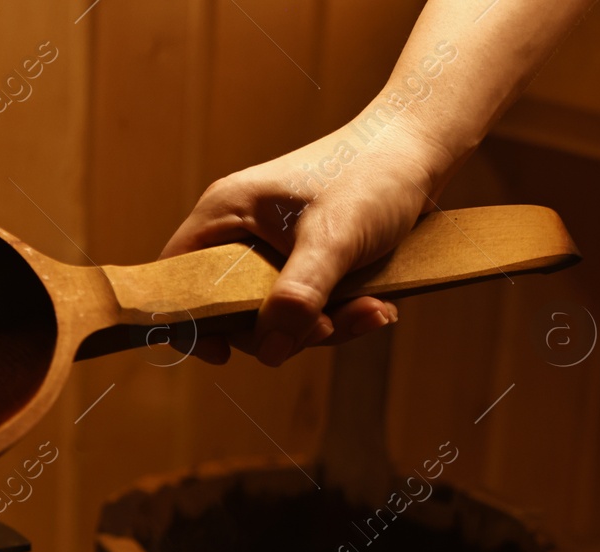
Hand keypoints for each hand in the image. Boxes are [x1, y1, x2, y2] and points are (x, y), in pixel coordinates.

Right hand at [160, 116, 452, 365]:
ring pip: (274, 316)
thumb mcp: (333, 239)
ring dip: (323, 327)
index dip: (188, 321)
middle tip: (327, 327)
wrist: (422, 149)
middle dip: (282, 331)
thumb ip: (296, 297)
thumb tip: (268, 351)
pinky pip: (306, 309)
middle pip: (232, 311)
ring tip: (372, 311)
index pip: (177, 279)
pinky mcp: (302, 263)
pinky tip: (377, 307)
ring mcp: (271, 250)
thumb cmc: (374, 175)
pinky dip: (340, 317)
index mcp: (225, 214)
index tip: (223, 354)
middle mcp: (240, 233)